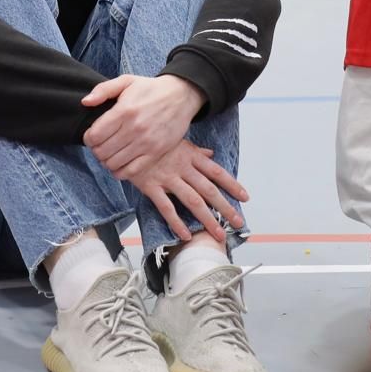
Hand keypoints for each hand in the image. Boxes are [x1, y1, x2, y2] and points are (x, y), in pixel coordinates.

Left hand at [82, 74, 204, 179]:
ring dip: (106, 161)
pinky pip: (131, 171)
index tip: (92, 135)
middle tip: (100, 145)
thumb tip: (85, 102)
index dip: (88, 138)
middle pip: (102, 151)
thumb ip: (103, 90)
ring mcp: (146, 143)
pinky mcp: (156, 153)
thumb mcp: (126, 81)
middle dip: (96, 150)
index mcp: (124, 111)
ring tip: (109, 153)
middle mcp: (134, 129)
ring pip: (114, 163)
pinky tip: (119, 164)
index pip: (94, 135)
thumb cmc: (151, 89)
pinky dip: (120, 172)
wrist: (181, 96)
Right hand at [119, 139, 247, 242]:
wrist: (125, 135)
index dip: (232, 185)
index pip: (216, 172)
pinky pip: (166, 207)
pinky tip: (185, 236)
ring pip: (192, 201)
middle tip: (237, 223)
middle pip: (209, 190)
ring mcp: (167, 177)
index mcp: (190, 156)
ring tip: (218, 234)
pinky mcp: (151, 186)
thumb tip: (211, 154)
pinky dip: (176, 223)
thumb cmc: (154, 139)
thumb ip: (196, 151)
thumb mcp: (177, 140)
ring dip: (207, 219)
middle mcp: (182, 167)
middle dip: (225, 208)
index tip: (244, 197)